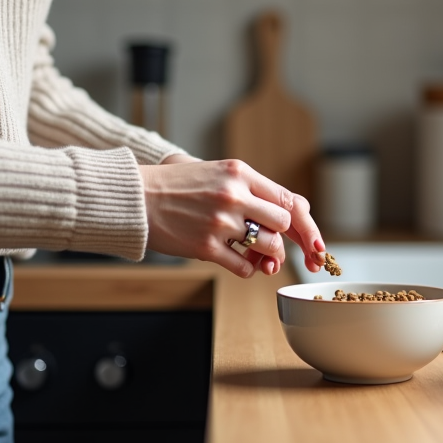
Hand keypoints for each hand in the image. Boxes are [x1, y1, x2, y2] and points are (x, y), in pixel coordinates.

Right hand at [141, 155, 326, 278]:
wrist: (135, 197)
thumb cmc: (175, 185)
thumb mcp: (216, 172)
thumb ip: (250, 187)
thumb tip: (291, 207)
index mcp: (239, 172)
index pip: (287, 199)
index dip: (303, 223)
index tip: (307, 238)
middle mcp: (234, 195)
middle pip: (283, 223)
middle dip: (283, 238)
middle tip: (275, 246)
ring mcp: (220, 222)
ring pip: (268, 246)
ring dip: (269, 257)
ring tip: (260, 258)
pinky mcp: (205, 246)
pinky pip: (243, 267)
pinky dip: (248, 270)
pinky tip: (241, 264)